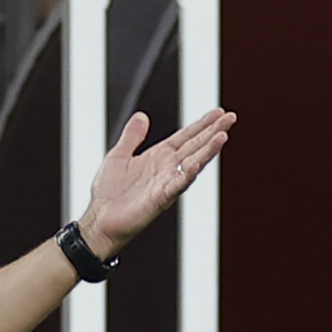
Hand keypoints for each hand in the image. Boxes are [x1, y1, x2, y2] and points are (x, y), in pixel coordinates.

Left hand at [78, 107, 235, 257]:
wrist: (100, 220)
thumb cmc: (108, 193)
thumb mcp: (118, 156)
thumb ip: (131, 136)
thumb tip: (141, 115)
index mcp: (159, 156)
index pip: (186, 136)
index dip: (202, 124)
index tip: (219, 112)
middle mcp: (167, 168)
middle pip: (195, 145)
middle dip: (213, 131)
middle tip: (231, 117)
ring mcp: (166, 182)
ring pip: (193, 163)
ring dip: (208, 150)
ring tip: (222, 136)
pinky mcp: (161, 198)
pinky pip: (177, 185)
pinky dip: (187, 174)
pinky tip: (197, 164)